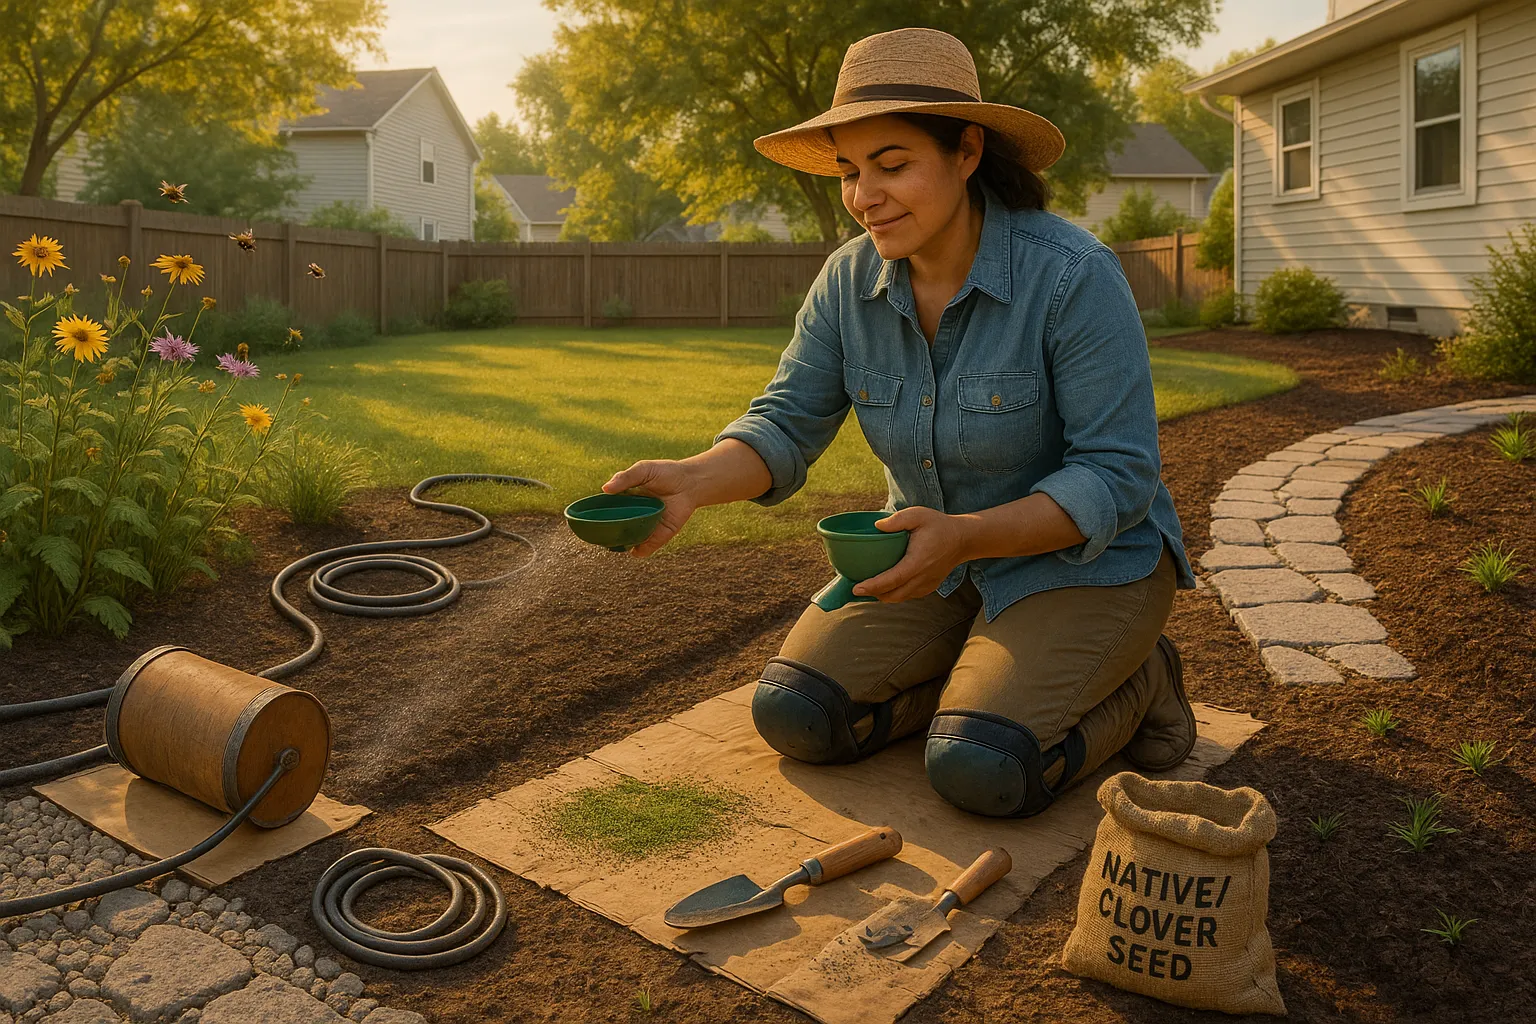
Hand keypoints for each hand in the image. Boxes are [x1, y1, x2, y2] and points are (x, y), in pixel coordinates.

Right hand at [601, 460, 697, 556]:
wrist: (691, 482)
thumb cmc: (666, 473)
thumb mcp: (643, 470)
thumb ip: (625, 478)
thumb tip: (605, 489)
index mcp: (625, 501)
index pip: (606, 512)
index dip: (597, 517)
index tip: (587, 520)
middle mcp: (632, 516)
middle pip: (615, 530)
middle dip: (607, 534)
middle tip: (599, 535)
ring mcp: (645, 527)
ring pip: (628, 541)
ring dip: (621, 544)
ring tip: (615, 542)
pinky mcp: (659, 536)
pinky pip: (645, 548)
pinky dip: (639, 550)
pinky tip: (634, 548)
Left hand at [852, 506, 973, 602]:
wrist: (963, 539)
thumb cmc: (939, 525)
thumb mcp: (918, 515)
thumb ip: (897, 520)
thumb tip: (876, 526)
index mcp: (918, 562)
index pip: (892, 580)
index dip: (872, 586)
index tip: (856, 588)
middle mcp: (922, 577)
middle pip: (893, 595)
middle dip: (873, 594)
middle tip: (855, 588)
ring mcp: (927, 584)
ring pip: (900, 598)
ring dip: (883, 595)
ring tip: (867, 588)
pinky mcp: (929, 587)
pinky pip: (908, 595)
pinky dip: (894, 593)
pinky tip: (885, 586)